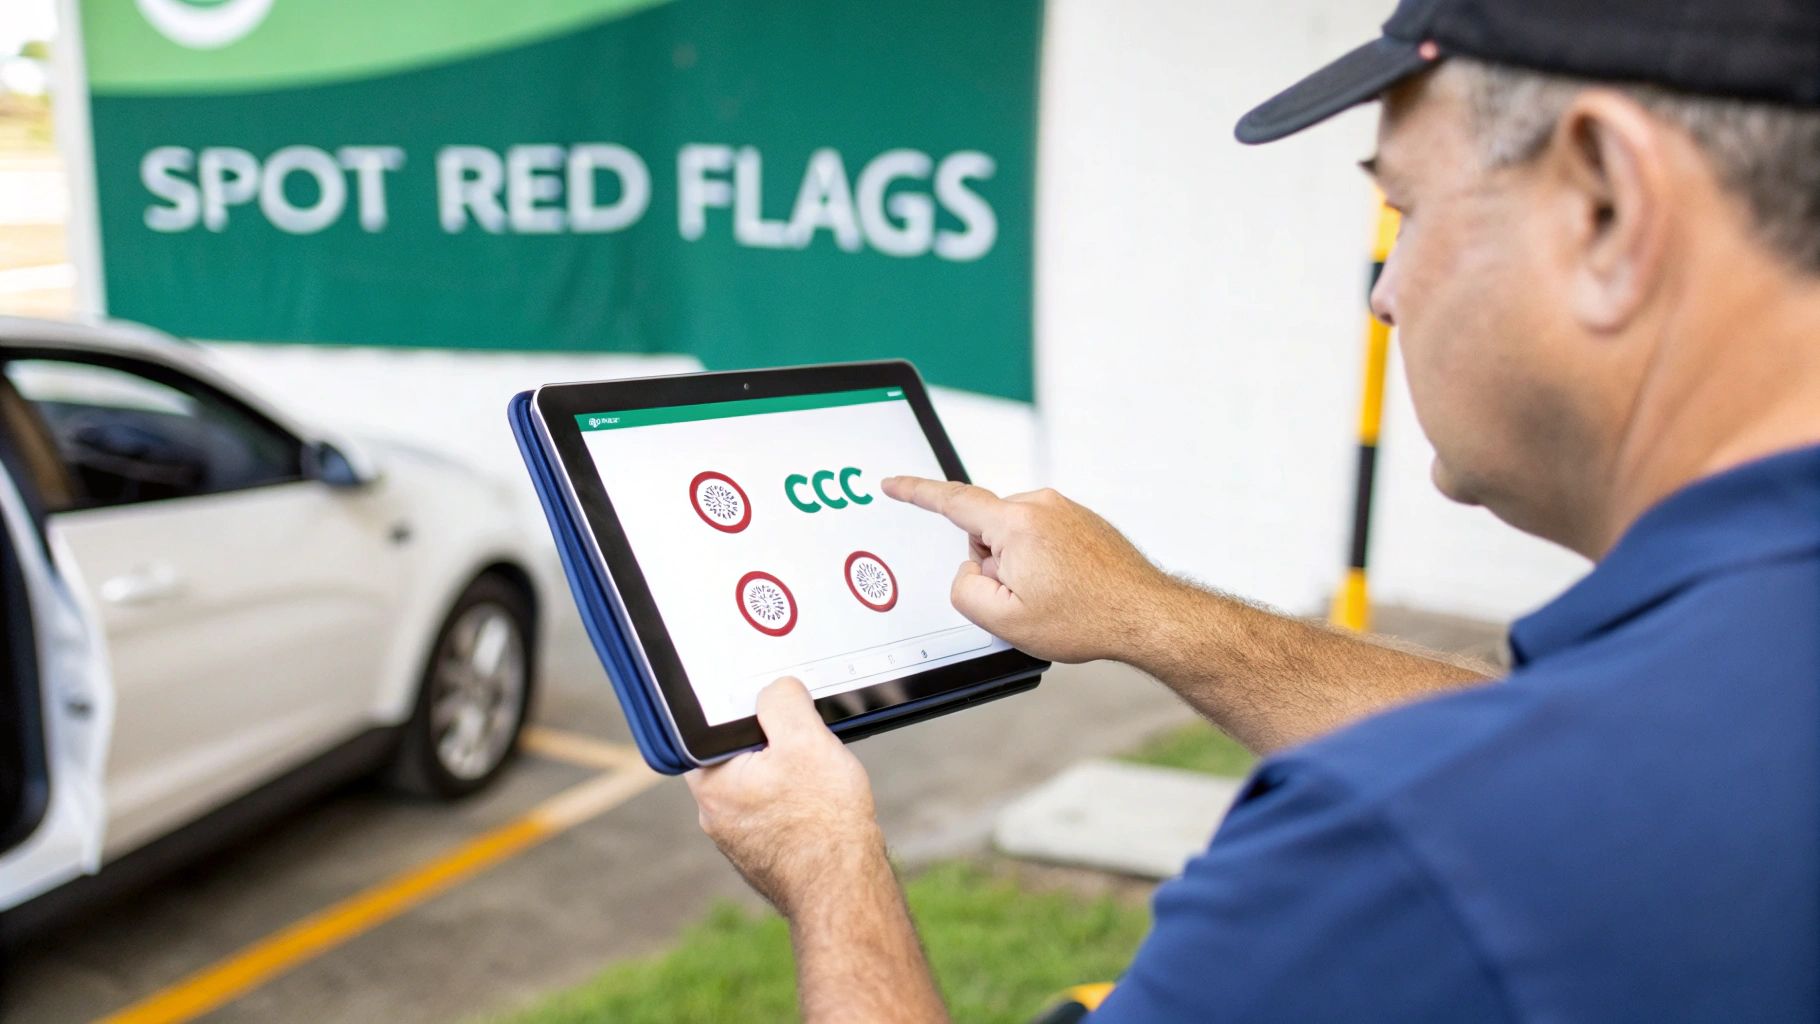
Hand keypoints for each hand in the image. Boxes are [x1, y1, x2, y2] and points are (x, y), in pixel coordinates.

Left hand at [686, 677, 884, 915]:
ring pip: (761, 787)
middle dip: (774, 744)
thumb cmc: (822, 823)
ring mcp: (741, 840)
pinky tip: (824, 807)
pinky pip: (777, 814)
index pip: (711, 731)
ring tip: (821, 779)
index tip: (774, 709)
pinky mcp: (766, 855)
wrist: (844, 890)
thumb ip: (783, 702)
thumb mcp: (805, 740)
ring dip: (790, 776)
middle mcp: (717, 816)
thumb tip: (776, 690)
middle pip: (740, 757)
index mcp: (710, 784)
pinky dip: (799, 805)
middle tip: (807, 741)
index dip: (744, 713)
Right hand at [880, 477, 1176, 663]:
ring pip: (1014, 540)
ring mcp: (1064, 510)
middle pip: (986, 533)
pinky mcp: (1080, 520)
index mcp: (1016, 523)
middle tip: (1030, 598)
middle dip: (994, 566)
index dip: (915, 492)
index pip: (952, 502)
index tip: (893, 483)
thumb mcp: (1005, 621)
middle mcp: (1041, 505)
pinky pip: (1041, 540)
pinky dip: (1045, 564)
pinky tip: (1070, 588)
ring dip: (1022, 567)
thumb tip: (969, 570)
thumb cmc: (1088, 618)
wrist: (1145, 615)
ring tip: (1057, 596)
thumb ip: (965, 590)